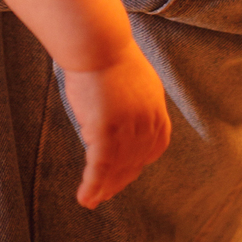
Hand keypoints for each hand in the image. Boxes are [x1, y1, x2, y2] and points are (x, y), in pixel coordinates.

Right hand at [62, 39, 170, 209]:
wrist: (97, 40)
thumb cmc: (106, 52)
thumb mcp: (131, 78)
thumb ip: (133, 101)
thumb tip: (122, 110)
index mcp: (156, 107)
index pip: (153, 147)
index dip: (138, 164)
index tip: (125, 174)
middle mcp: (147, 121)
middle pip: (136, 162)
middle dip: (121, 181)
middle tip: (106, 194)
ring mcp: (128, 128)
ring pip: (117, 168)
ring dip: (105, 188)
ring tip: (93, 201)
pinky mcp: (107, 131)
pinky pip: (100, 167)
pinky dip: (92, 185)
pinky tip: (85, 197)